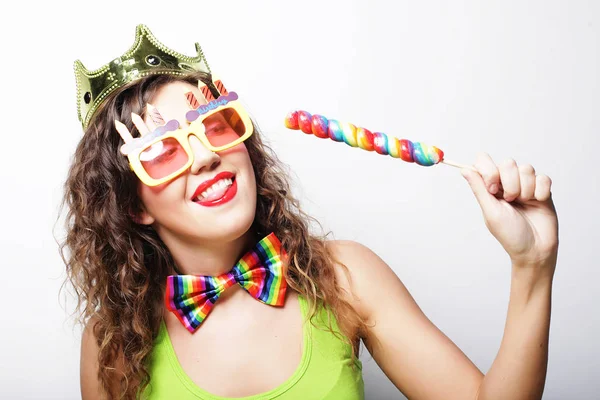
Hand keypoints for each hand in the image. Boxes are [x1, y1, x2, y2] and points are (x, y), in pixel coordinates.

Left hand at [460, 153, 557, 273]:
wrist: (535, 249)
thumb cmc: (510, 234)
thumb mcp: (491, 212)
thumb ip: (479, 189)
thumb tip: (464, 170)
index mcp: (490, 187)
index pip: (484, 161)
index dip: (489, 170)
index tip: (492, 188)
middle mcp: (507, 183)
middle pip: (508, 163)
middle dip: (510, 183)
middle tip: (510, 200)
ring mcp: (525, 185)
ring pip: (527, 168)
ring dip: (526, 189)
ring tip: (524, 204)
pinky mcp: (542, 189)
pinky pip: (543, 177)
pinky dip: (540, 191)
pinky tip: (538, 202)